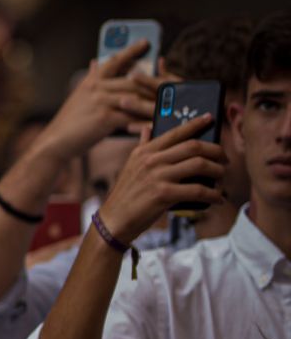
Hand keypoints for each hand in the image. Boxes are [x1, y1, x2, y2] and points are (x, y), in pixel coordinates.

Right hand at [32, 39, 161, 161]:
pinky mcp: (105, 117)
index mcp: (91, 81)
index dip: (131, 50)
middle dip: (155, 81)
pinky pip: (132, 116)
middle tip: (173, 81)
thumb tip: (98, 62)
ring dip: (155, 101)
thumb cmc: (71, 121)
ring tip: (172, 103)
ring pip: (136, 97)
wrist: (56, 141)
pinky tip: (157, 121)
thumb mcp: (80, 96)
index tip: (146, 42)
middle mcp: (97, 87)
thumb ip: (93, 79)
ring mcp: (101, 101)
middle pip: (133, 79)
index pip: (114, 60)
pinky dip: (145, 119)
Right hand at [97, 116, 223, 244]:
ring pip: (199, 165)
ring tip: (222, 177)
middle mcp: (151, 160)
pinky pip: (198, 190)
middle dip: (216, 151)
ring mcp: (157, 177)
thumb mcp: (131, 166)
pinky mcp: (164, 194)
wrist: (115, 219)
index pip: (175, 132)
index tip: (210, 118)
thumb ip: (142, 146)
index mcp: (144, 151)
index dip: (195, 124)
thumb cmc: (126, 194)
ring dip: (218, 171)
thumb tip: (147, 128)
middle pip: (193, 146)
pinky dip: (213, 194)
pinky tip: (218, 198)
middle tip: (224, 159)